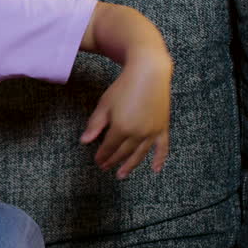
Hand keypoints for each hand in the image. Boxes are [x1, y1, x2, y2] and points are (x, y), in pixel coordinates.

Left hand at [80, 56, 170, 178]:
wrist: (149, 73)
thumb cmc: (123, 87)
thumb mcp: (104, 105)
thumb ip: (95, 125)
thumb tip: (84, 142)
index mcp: (121, 128)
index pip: (109, 147)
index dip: (102, 155)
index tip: (97, 161)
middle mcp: (138, 133)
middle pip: (123, 152)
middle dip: (113, 160)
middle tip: (105, 168)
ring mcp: (152, 132)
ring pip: (140, 153)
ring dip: (131, 165)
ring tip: (122, 175)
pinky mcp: (163, 127)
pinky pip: (162, 147)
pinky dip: (159, 159)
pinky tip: (155, 169)